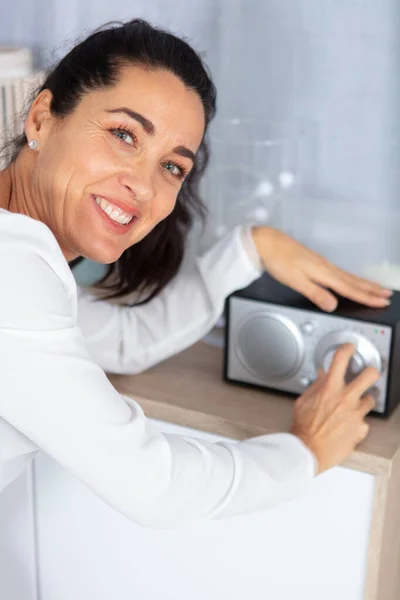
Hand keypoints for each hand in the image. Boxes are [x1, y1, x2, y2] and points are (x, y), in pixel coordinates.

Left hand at [251, 226, 391, 311]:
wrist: (267, 242)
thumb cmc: (278, 260)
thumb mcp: (295, 281)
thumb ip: (315, 293)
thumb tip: (333, 305)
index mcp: (323, 273)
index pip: (349, 288)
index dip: (367, 297)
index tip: (381, 302)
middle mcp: (326, 267)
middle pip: (354, 281)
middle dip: (371, 290)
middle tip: (387, 295)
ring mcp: (322, 264)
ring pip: (349, 276)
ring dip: (365, 284)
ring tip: (377, 289)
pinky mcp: (317, 263)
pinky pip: (340, 273)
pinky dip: (351, 279)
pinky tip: (351, 281)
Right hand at [290, 344, 378, 473]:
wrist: (308, 451)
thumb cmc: (303, 428)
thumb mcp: (303, 401)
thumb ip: (316, 386)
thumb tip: (322, 377)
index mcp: (330, 388)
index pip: (341, 359)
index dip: (347, 348)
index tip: (349, 348)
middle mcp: (346, 398)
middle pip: (370, 375)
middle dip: (371, 371)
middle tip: (368, 373)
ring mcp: (356, 414)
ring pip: (370, 399)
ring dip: (363, 401)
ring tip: (353, 406)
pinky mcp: (360, 429)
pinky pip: (363, 422)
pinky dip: (357, 423)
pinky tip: (348, 425)